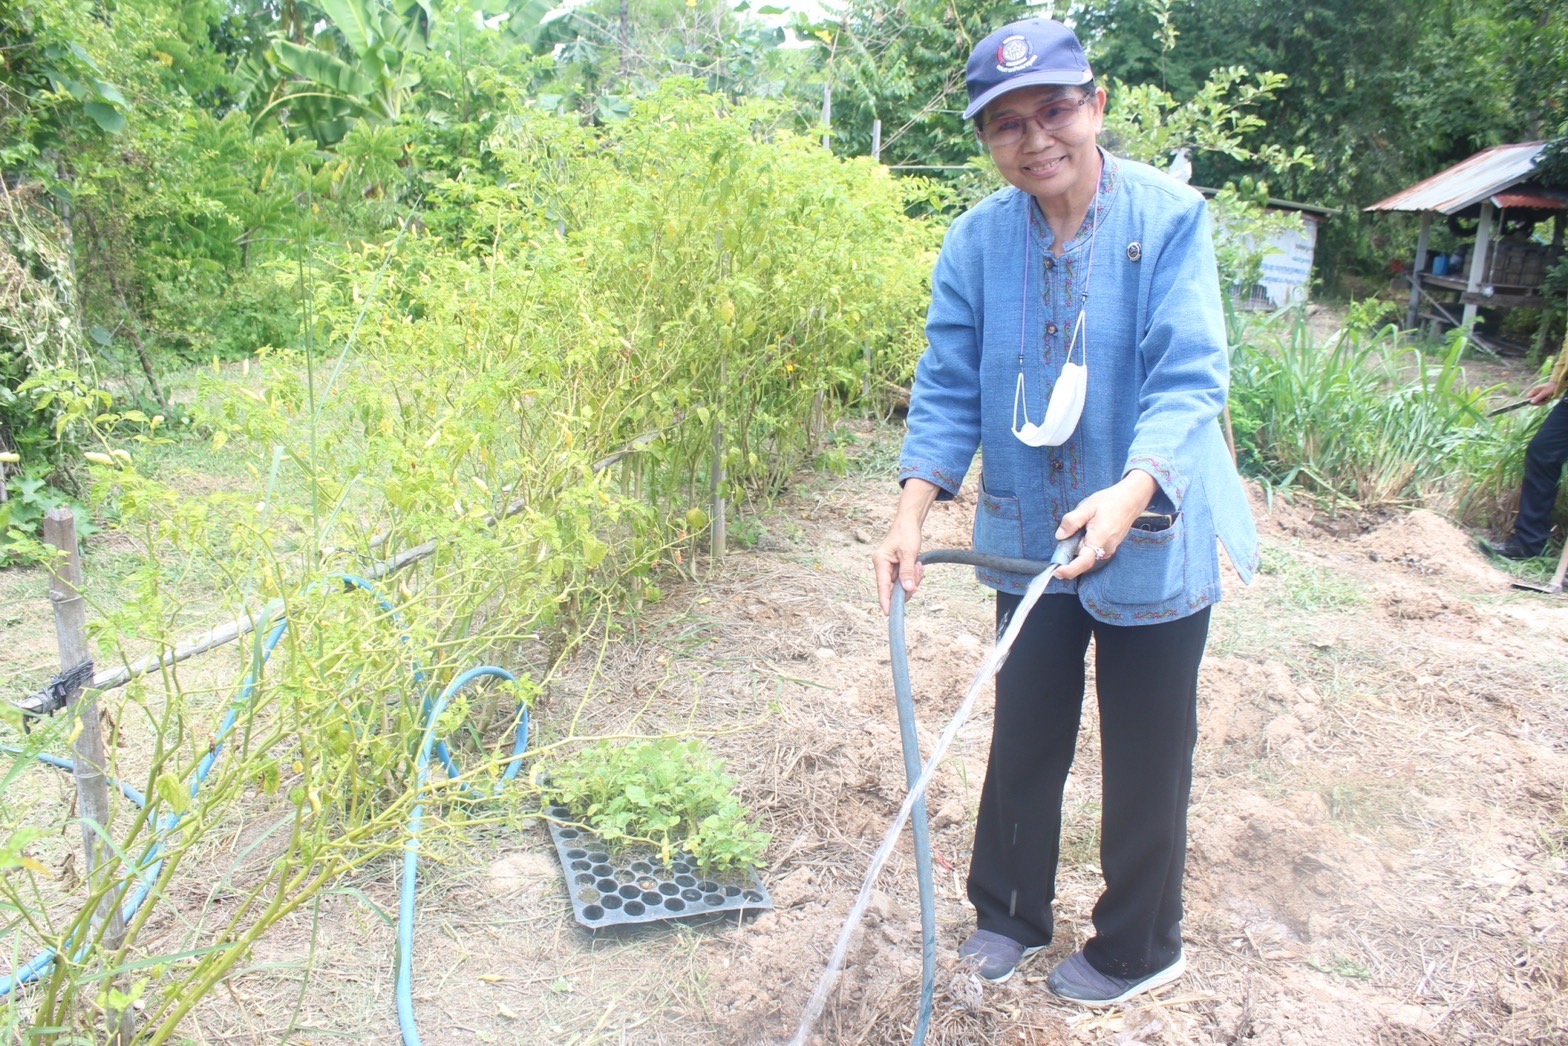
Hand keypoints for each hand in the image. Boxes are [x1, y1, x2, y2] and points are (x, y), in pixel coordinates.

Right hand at [873, 479, 938, 614]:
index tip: (888, 613)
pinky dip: (913, 575)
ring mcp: (889, 567)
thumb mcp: (909, 553)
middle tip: (919, 572)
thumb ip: (907, 572)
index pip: (882, 586)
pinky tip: (918, 565)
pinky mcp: (896, 567)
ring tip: (919, 566)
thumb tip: (907, 589)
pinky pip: (905, 578)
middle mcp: (882, 566)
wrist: (909, 521)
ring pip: (901, 584)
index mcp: (880, 561)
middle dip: (908, 585)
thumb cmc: (906, 533)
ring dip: (913, 579)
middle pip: (893, 587)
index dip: (886, 600)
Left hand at [1052, 470, 1157, 580]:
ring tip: (1084, 524)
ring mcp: (1109, 549)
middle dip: (1071, 548)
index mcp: (1100, 539)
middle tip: (1069, 531)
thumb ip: (1072, 521)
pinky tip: (1089, 528)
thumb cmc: (1110, 501)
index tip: (1057, 571)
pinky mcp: (1109, 547)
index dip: (1069, 570)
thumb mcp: (1087, 507)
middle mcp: (1106, 549)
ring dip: (1079, 543)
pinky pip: (1092, 550)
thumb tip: (1060, 536)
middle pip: (1081, 558)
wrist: (1130, 500)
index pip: (1083, 562)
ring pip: (1086, 553)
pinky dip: (1085, 542)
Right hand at [1526, 380, 1559, 405]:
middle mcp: (1535, 393)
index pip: (1528, 397)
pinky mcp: (1542, 396)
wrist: (1557, 385)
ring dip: (1542, 402)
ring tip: (1547, 400)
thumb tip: (1531, 402)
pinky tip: (1548, 399)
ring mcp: (1539, 394)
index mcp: (1534, 390)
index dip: (1530, 401)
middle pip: (1533, 400)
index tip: (1536, 403)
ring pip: (1537, 401)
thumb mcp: (1544, 393)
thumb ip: (1537, 398)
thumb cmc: (1550, 388)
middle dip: (1538, 402)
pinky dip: (1545, 401)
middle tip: (1544, 401)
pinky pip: (1541, 401)